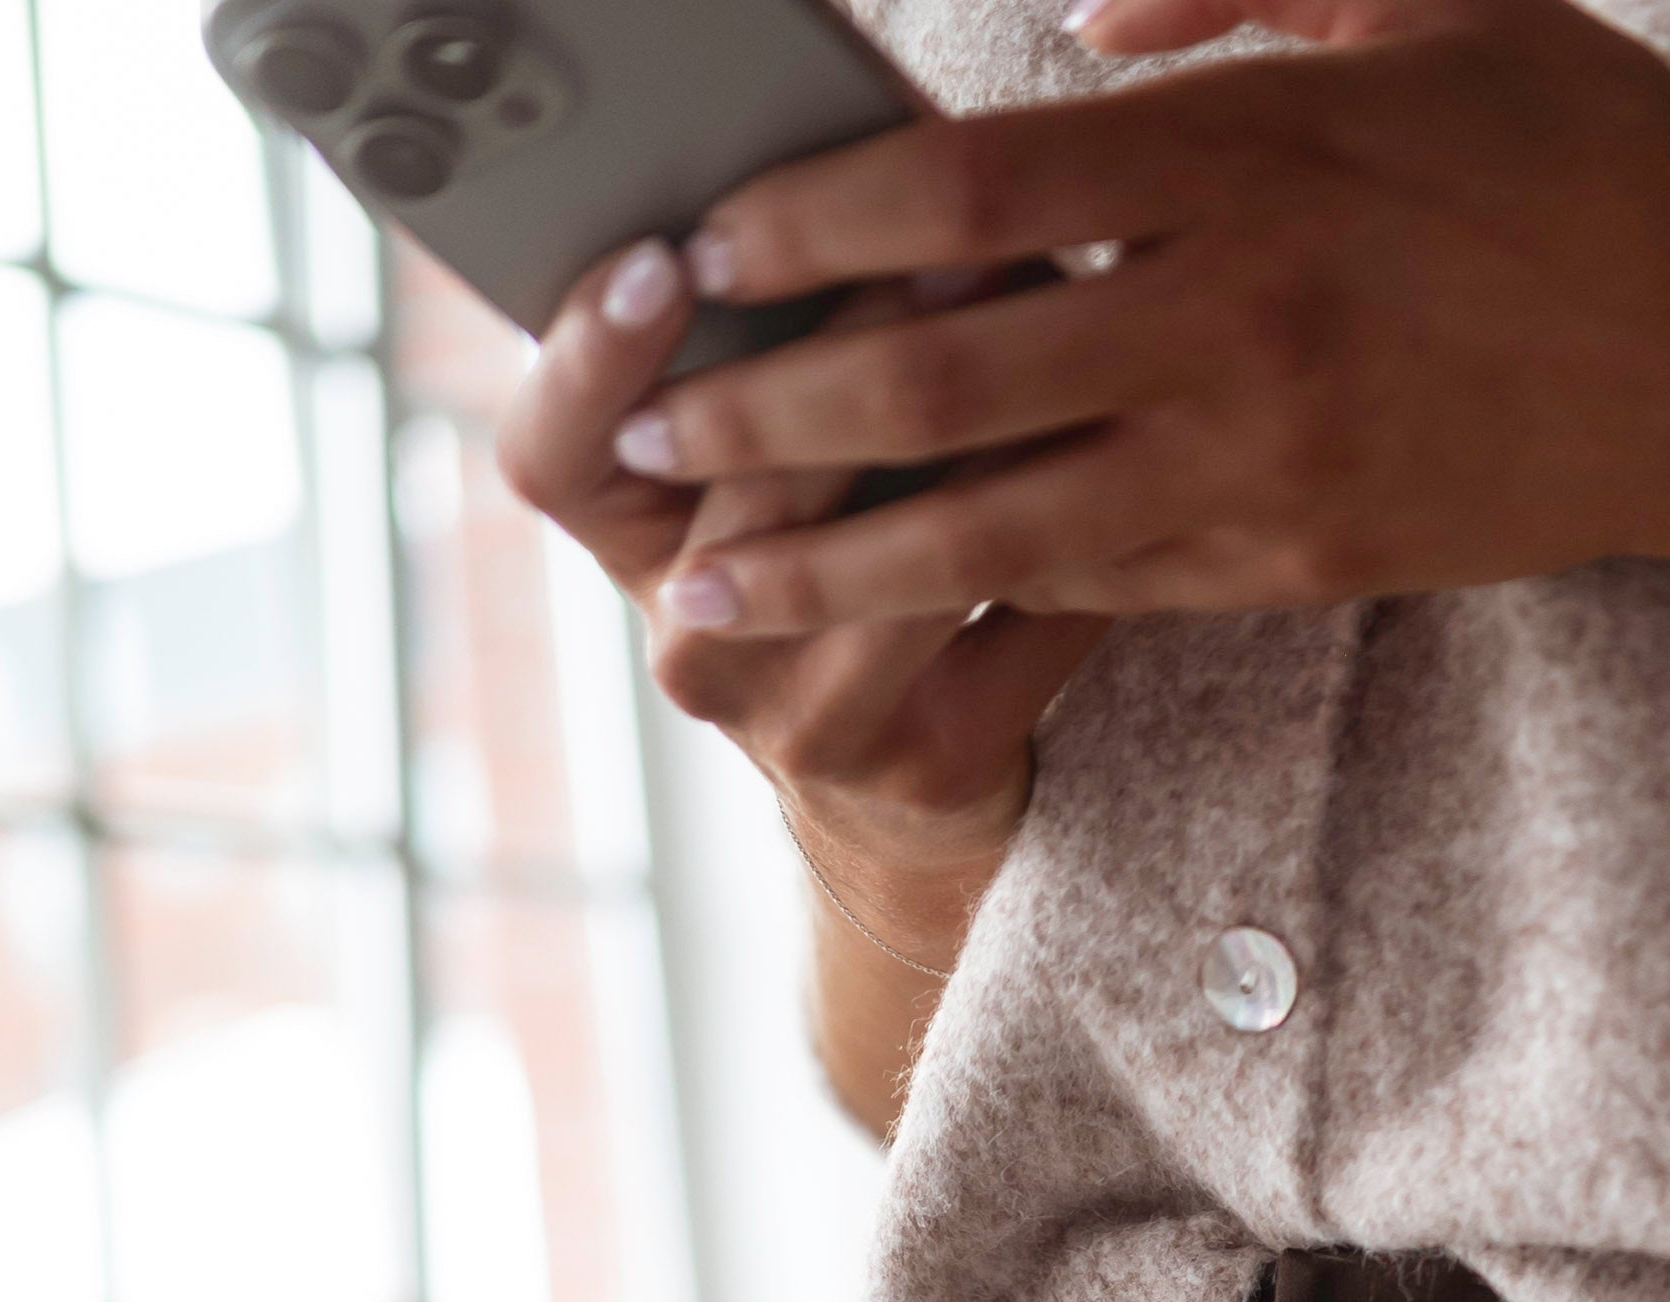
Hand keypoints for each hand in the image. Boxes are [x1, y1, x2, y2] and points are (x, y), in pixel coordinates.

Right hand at [494, 234, 1109, 939]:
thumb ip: (763, 341)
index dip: (595, 362)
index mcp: (629, 543)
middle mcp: (694, 645)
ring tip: (1049, 326)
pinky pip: (1012, 626)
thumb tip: (835, 168)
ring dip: (979, 439)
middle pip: (751, 499)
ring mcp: (807, 725)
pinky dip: (1070, 534)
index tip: (662, 261)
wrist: (905, 749)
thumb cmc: (835, 534)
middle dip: (854, 358)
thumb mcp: (763, 444)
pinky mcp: (928, 765)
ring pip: (891, 568)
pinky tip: (1115, 450)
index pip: (554, 455)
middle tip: (942, 245)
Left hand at [593, 0, 1669, 632]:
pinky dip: (969, 608)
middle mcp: (1234, 318)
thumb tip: (1074, 11)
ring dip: (834, 564)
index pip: (974, 185)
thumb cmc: (1581, 156)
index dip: (818, 218)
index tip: (707, 241)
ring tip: (705, 590)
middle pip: (947, 372)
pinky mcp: (1287, 561)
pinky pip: (1097, 589)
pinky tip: (872, 618)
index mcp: (1248, 155)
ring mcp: (1258, 461)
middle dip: (776, 412)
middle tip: (654, 437)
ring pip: (994, 523)